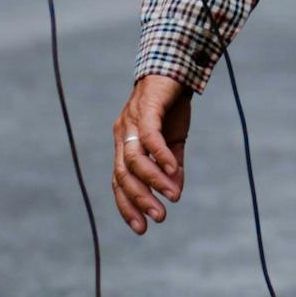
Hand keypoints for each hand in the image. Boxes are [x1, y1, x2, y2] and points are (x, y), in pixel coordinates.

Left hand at [111, 73, 192, 233]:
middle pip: (122, 175)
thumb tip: (174, 192)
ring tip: (170, 197)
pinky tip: (173, 171)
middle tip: (158, 218)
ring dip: (152, 181)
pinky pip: (149, 137)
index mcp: (124, 145)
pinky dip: (161, 156)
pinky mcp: (146, 108)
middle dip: (139, 200)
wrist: (176, 67)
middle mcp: (122, 135)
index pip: (119, 182)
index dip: (127, 206)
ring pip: (134, 159)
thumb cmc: (171, 105)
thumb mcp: (174, 141)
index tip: (140, 229)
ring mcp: (131, 121)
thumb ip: (173, 167)